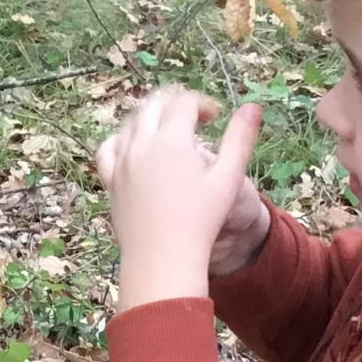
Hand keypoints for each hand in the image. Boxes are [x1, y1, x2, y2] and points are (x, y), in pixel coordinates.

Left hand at [93, 88, 261, 308]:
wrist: (162, 258)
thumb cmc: (201, 221)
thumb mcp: (228, 178)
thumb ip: (240, 138)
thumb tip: (253, 106)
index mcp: (172, 140)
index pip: (184, 102)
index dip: (202, 104)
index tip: (214, 118)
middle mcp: (141, 144)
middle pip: (153, 105)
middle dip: (174, 104)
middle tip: (192, 118)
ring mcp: (121, 161)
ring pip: (129, 122)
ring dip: (149, 117)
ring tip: (168, 130)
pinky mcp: (110, 180)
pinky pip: (108, 148)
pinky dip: (121, 139)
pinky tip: (134, 147)